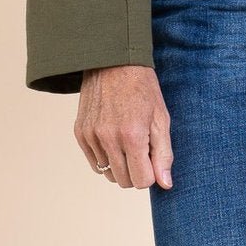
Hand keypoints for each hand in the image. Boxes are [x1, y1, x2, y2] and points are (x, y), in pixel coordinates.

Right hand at [74, 64, 172, 189]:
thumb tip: (165, 184)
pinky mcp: (80, 133)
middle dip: (136, 170)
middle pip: (124, 181)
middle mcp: (109, 139)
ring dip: (120, 165)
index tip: (152, 156)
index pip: (142, 181)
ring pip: (108, 174)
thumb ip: (163, 153)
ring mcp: (91, 137)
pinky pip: (94, 163)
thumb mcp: (160, 117)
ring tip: (126, 140)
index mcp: (132, 136)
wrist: (114, 61)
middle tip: (141, 147)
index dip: (151, 173)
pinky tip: (113, 137)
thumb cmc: (142, 87)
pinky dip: (105, 157)